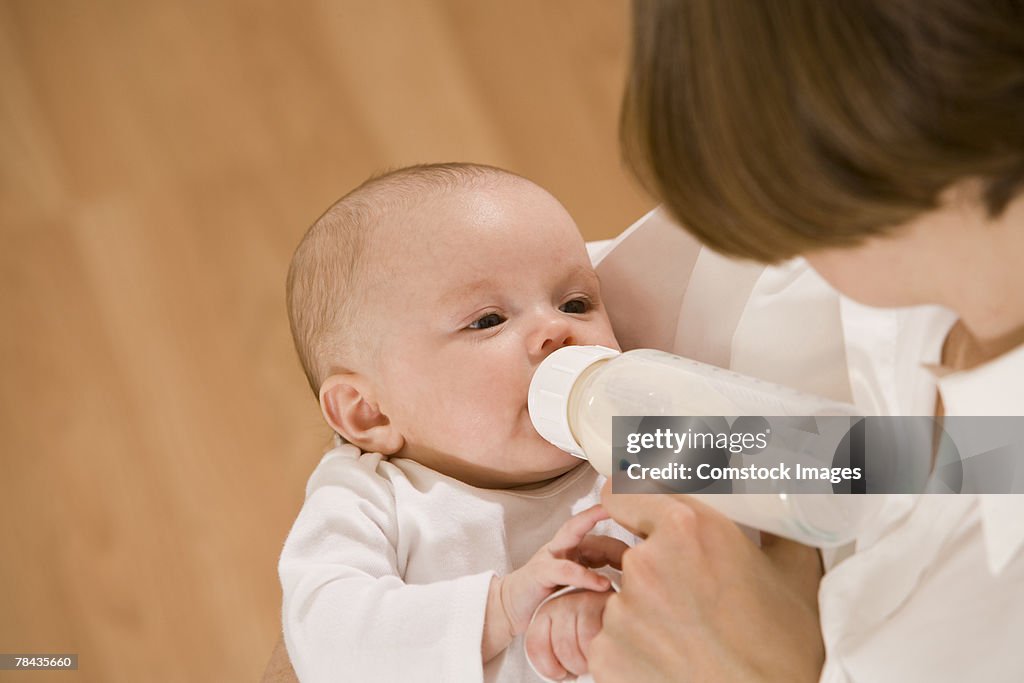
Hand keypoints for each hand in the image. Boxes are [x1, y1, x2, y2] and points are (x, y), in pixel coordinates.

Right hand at [483, 505, 626, 661]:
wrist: (510, 607)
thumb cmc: (546, 594)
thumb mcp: (578, 585)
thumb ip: (599, 579)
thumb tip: (631, 583)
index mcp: (574, 549)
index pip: (602, 538)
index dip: (624, 541)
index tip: (647, 540)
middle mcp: (562, 546)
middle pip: (584, 522)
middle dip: (604, 510)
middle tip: (631, 506)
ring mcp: (550, 555)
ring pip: (574, 535)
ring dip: (597, 538)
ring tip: (625, 548)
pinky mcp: (540, 572)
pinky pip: (565, 569)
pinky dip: (585, 576)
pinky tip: (603, 584)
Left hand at [590, 483, 823, 682]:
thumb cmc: (788, 646)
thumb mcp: (791, 565)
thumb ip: (767, 524)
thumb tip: (766, 506)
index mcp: (686, 528)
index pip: (621, 494)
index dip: (630, 506)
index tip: (636, 517)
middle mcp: (645, 564)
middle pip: (630, 554)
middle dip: (657, 571)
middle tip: (694, 598)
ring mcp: (621, 611)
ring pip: (621, 599)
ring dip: (646, 612)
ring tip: (689, 636)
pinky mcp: (605, 654)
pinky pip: (610, 638)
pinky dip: (633, 649)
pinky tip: (671, 659)